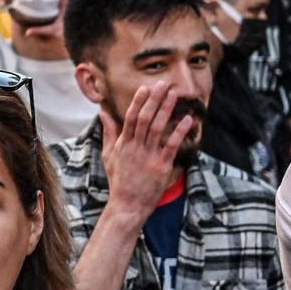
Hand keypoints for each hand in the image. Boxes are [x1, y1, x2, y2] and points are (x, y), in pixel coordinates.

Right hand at [98, 81, 195, 220]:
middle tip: (163, 84)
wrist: (127, 205)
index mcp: (123, 144)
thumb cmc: (119, 181)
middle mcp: (134, 148)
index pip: (130, 118)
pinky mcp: (160, 167)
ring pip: (156, 128)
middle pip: (144, 118)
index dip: (138, 102)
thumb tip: (103, 113)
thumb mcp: (108, 155)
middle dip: (154, 100)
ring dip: (166, 110)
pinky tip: (187, 120)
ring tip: (174, 95)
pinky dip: (179, 132)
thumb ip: (108, 133)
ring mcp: (147, 157)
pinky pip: (171, 146)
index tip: (146, 87)